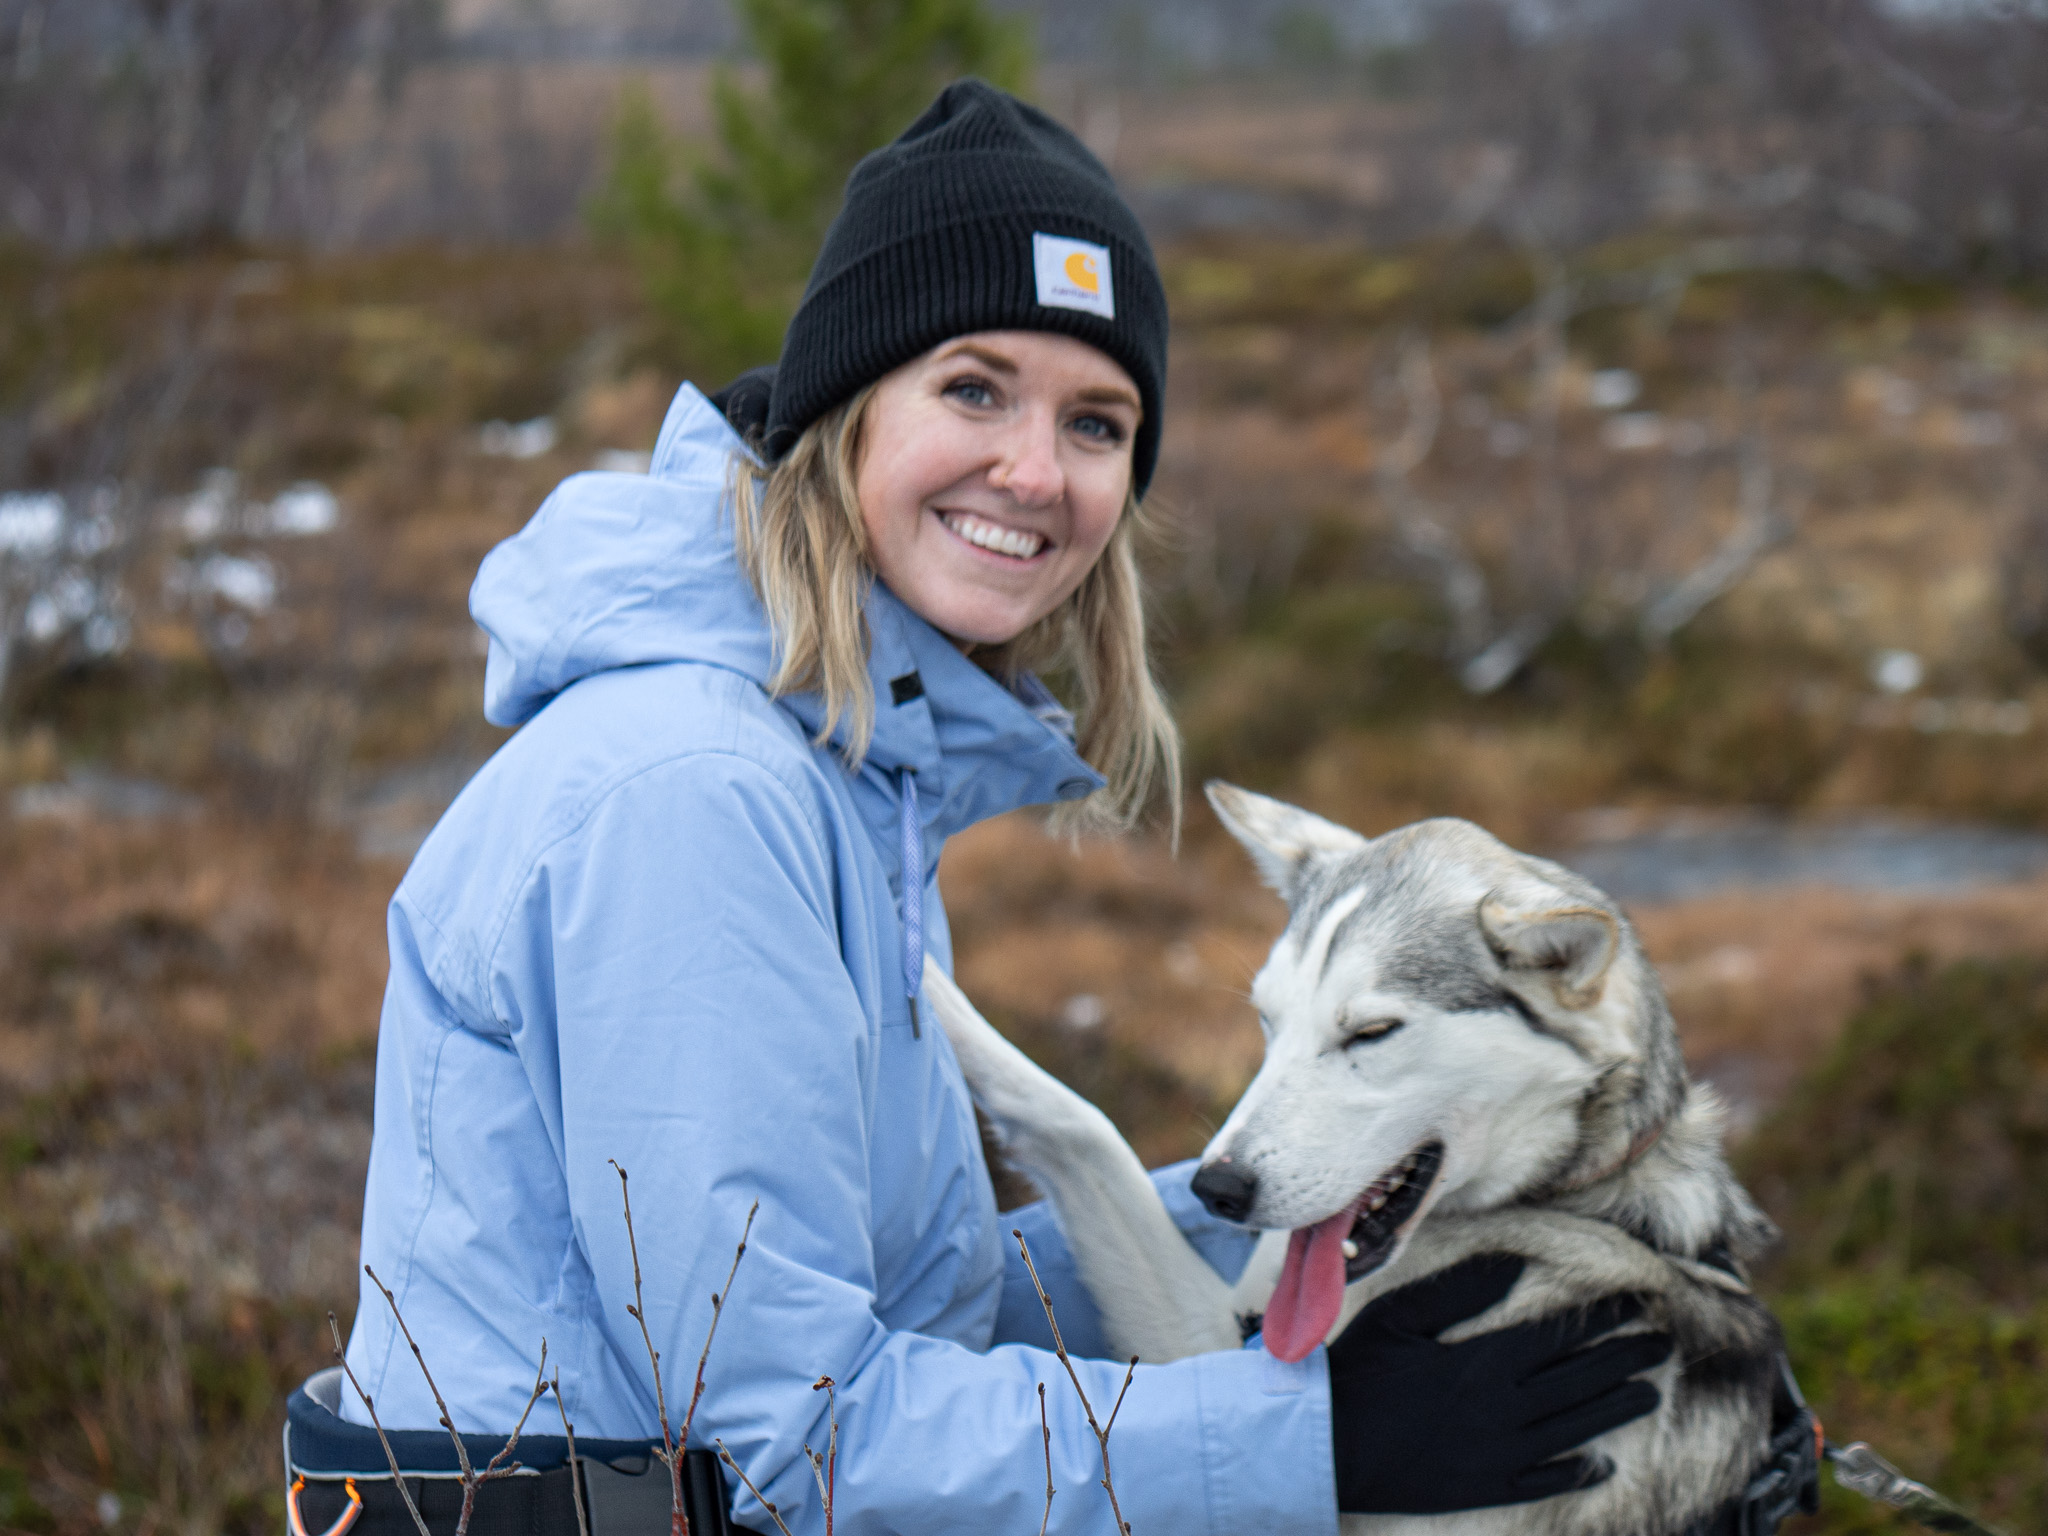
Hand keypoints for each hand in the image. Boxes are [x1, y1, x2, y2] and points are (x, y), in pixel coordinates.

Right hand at [1327, 1252, 1670, 1514]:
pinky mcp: (1486, 1486)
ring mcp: (1499, 1452)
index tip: (1639, 1302)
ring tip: (1651, 1394)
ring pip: (1574, 1429)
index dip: (1605, 1318)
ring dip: (1616, 1410)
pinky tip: (1601, 1466)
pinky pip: (1544, 1481)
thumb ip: (1462, 1290)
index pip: (1561, 1336)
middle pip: (1580, 1381)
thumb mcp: (1402, 1315)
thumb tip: (1516, 1266)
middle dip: (1626, 1360)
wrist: (1328, 1445)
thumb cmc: (1359, 1371)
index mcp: (1484, 1361)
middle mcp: (1503, 1408)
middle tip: (1663, 1345)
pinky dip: (1576, 1473)